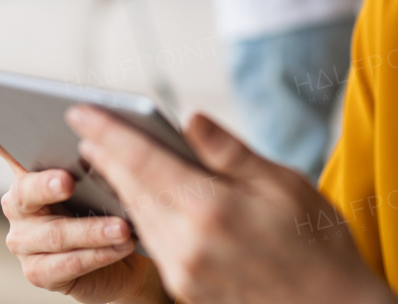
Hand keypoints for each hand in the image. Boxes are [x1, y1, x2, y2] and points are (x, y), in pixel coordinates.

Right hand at [0, 92, 166, 303]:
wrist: (127, 258)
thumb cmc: (114, 205)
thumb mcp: (111, 174)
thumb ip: (102, 153)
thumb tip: (106, 132)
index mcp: (29, 170)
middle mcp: (19, 204)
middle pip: (25, 191)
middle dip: (46, 184)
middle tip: (69, 180)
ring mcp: (25, 240)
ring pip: (53, 234)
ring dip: (91, 229)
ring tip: (123, 226)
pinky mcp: (39, 272)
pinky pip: (66, 264)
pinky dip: (97, 255)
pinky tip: (122, 245)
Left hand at [68, 106, 395, 303]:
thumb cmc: (316, 242)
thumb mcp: (282, 183)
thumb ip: (228, 152)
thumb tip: (189, 119)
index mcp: (212, 210)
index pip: (143, 162)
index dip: (109, 134)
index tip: (81, 111)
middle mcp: (187, 245)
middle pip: (132, 191)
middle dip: (106, 157)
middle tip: (86, 127)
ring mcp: (184, 272)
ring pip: (138, 218)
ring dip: (119, 186)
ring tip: (105, 156)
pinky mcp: (186, 289)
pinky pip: (153, 242)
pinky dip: (140, 214)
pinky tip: (138, 197)